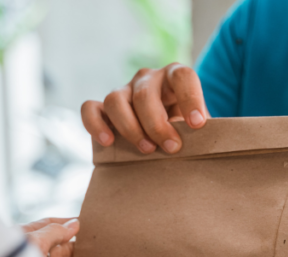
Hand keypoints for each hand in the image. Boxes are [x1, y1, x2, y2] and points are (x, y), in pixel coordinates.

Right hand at [81, 63, 209, 154]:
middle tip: (172, 148)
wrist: (164, 137)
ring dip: (131, 128)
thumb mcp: (196, 130)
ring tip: (146, 149)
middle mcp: (147, 79)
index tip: (197, 125)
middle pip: (145, 95)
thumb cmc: (185, 132)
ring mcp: (123, 90)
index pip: (183, 77)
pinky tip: (108, 142)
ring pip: (115, 100)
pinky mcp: (103, 107)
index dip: (190, 98)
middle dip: (158, 125)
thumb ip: (195, 131)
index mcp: (174, 77)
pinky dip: (95, 125)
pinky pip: (90, 108)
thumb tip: (190, 139)